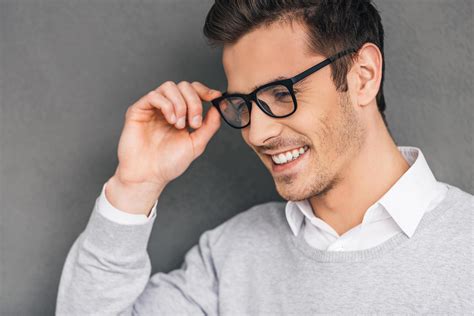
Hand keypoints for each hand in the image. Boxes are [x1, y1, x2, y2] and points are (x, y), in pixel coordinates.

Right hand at [106, 81, 221, 214]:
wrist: (149, 176)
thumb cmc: (169, 163)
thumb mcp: (196, 144)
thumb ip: (209, 126)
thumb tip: (218, 107)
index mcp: (181, 114)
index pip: (193, 91)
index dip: (205, 91)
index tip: (215, 98)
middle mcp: (167, 108)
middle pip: (183, 86)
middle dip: (194, 102)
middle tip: (193, 123)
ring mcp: (152, 108)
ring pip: (169, 86)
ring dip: (180, 103)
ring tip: (179, 124)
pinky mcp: (138, 110)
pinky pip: (153, 95)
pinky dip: (166, 105)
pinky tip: (170, 120)